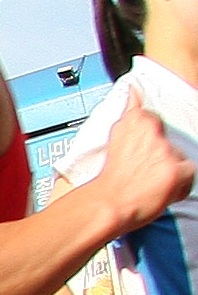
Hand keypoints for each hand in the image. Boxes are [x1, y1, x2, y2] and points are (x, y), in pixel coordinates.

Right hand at [105, 107, 195, 229]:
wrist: (106, 204)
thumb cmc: (107, 177)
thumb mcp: (114, 136)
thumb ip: (130, 110)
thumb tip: (134, 90)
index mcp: (136, 120)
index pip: (155, 121)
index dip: (149, 139)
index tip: (142, 150)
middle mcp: (154, 132)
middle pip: (170, 143)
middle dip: (160, 157)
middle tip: (142, 170)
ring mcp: (167, 151)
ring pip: (180, 159)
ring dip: (168, 171)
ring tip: (147, 182)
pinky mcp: (177, 170)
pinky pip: (188, 177)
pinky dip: (177, 186)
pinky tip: (159, 190)